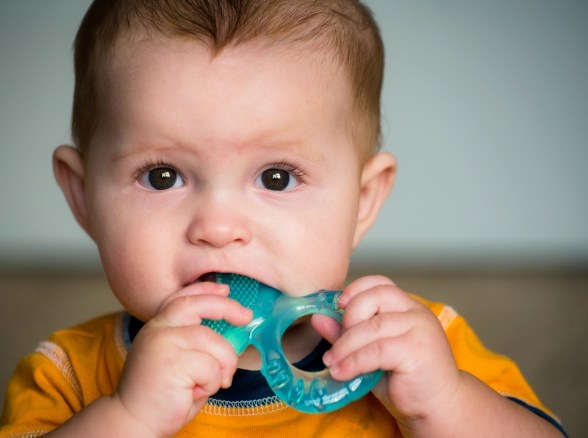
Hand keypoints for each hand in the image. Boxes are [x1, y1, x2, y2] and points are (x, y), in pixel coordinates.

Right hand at [112, 282, 252, 436]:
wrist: (133, 422)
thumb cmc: (162, 396)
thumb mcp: (178, 360)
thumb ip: (195, 343)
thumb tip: (231, 330)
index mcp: (158, 326)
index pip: (183, 297)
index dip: (205, 290)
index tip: (225, 290)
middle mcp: (158, 329)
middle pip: (199, 305)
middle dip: (228, 308)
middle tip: (246, 317)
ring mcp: (164, 343)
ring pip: (214, 342)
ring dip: (222, 367)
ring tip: (206, 385)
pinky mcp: (173, 362)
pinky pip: (212, 367)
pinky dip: (211, 384)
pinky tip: (193, 393)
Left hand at [314, 276, 460, 425]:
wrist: (438, 407)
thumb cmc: (405, 379)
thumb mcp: (370, 352)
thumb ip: (347, 334)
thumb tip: (317, 318)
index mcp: (407, 307)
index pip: (380, 283)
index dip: (356, 289)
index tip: (337, 305)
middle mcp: (416, 312)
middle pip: (375, 297)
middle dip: (348, 318)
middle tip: (336, 344)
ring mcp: (419, 329)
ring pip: (372, 326)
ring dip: (345, 345)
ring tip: (332, 362)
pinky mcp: (417, 350)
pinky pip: (377, 350)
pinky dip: (354, 361)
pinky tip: (342, 372)